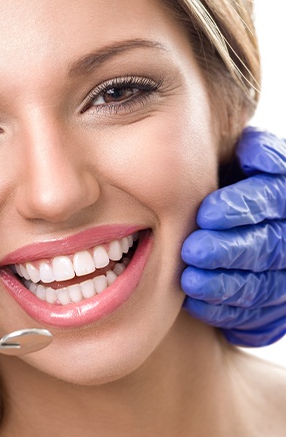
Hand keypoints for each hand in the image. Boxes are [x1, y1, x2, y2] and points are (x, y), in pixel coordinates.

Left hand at [181, 127, 285, 346]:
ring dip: (225, 285)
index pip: (273, 199)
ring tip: (190, 281)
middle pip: (268, 247)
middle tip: (193, 250)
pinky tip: (197, 304)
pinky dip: (225, 312)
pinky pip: (255, 317)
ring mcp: (283, 277)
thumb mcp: (241, 163)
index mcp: (282, 198)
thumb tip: (249, 148)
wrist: (236, 226)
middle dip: (229, 250)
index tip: (207, 213)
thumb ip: (252, 154)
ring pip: (261, 285)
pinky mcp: (272, 309)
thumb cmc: (231, 189)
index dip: (242, 207)